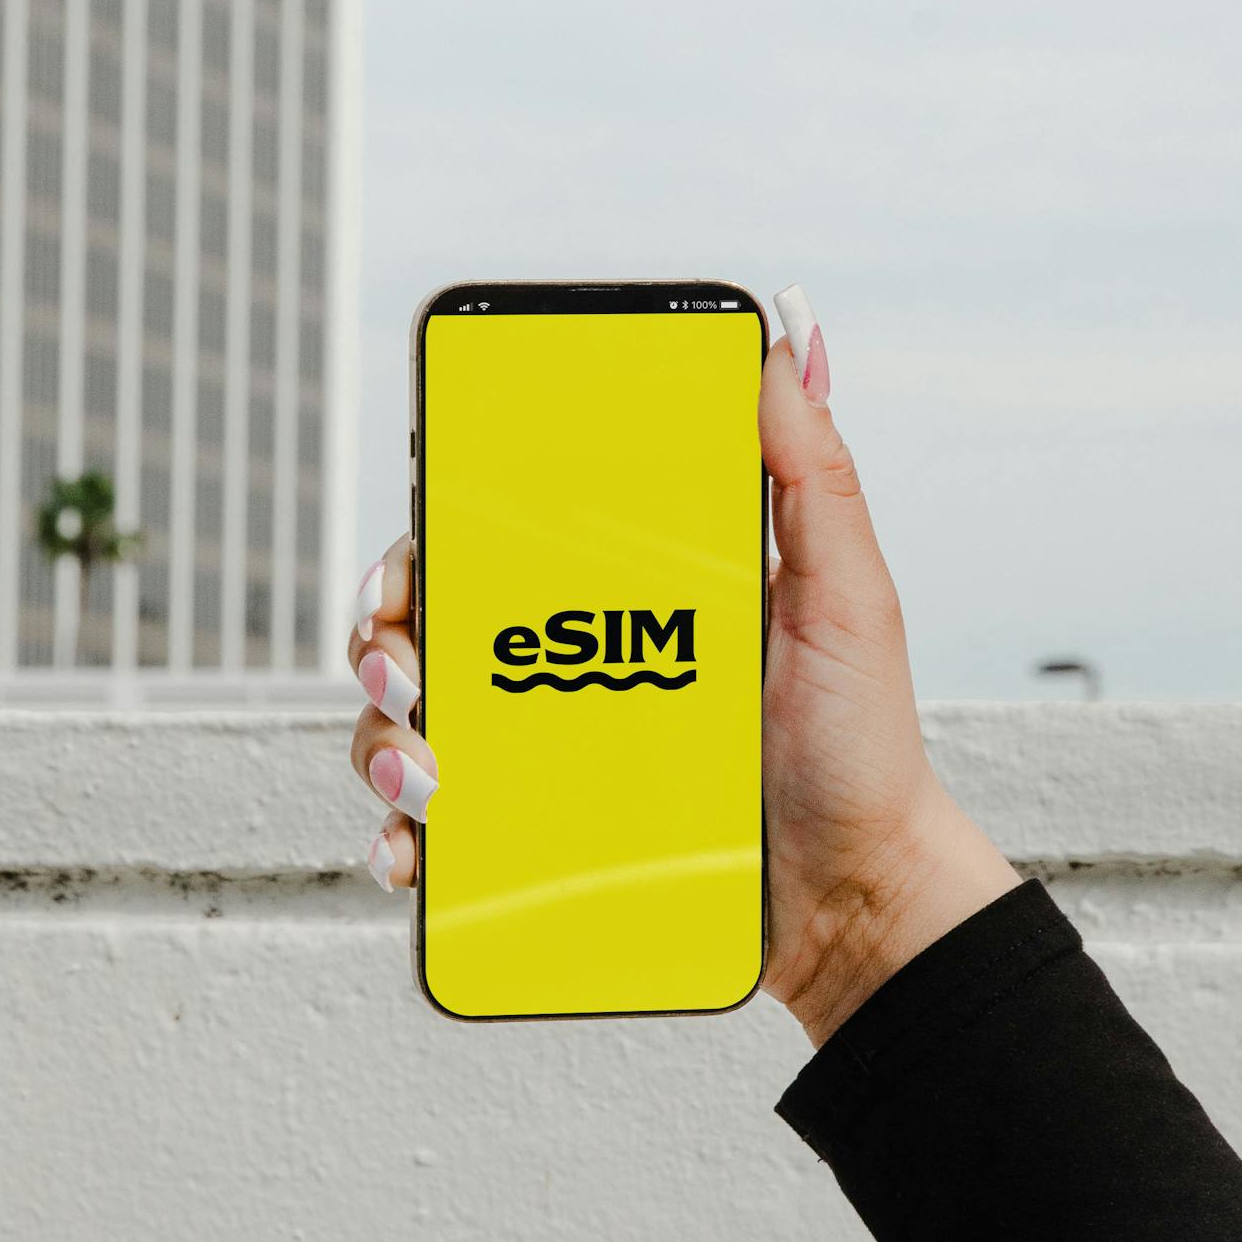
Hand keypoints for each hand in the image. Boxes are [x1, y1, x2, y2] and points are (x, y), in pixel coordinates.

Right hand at [346, 289, 1019, 1044]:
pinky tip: (413, 851)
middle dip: (382, 637)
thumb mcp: (846, 596)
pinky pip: (441, 833)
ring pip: (412, 723)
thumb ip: (812, 477)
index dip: (434, 532)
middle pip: (429, 624)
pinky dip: (402, 839)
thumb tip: (787, 348)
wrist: (861, 893)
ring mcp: (552, 752)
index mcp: (624, 594)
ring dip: (380, 740)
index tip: (418, 546)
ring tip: (422, 776)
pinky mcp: (543, 837)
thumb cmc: (859, 746)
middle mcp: (572, 663)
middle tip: (405, 668)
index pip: (498, 537)